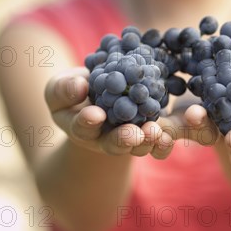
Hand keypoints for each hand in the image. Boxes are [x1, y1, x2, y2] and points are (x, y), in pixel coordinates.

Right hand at [44, 67, 173, 158]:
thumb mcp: (60, 89)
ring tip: (155, 132)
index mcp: (82, 128)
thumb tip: (79, 86)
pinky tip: (170, 136)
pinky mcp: (150, 131)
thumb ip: (63, 90)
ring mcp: (130, 137)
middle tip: (133, 134)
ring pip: (139, 144)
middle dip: (123, 139)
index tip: (95, 114)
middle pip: (114, 143)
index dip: (88, 120)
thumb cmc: (74, 91)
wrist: (101, 94)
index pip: (83, 126)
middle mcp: (106, 138)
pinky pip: (158, 141)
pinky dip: (164, 141)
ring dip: (148, 140)